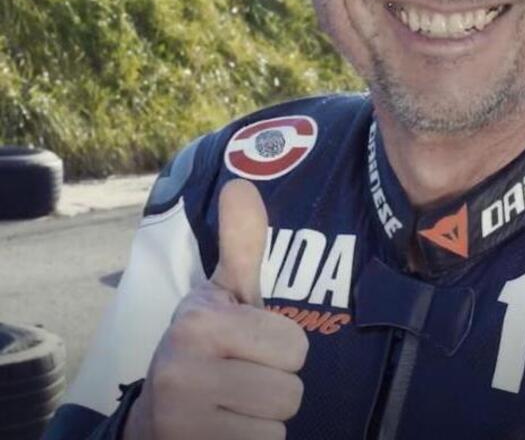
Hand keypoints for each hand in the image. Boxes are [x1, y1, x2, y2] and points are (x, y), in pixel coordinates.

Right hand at [123, 179, 308, 439]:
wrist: (155, 418)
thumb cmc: (207, 346)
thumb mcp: (225, 294)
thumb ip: (242, 244)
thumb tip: (241, 183)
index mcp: (199, 320)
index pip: (295, 347)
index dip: (282, 350)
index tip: (250, 347)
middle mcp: (181, 368)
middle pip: (289, 391)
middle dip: (275, 388)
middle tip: (243, 380)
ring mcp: (181, 420)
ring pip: (278, 429)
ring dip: (263, 421)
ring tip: (234, 405)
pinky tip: (225, 431)